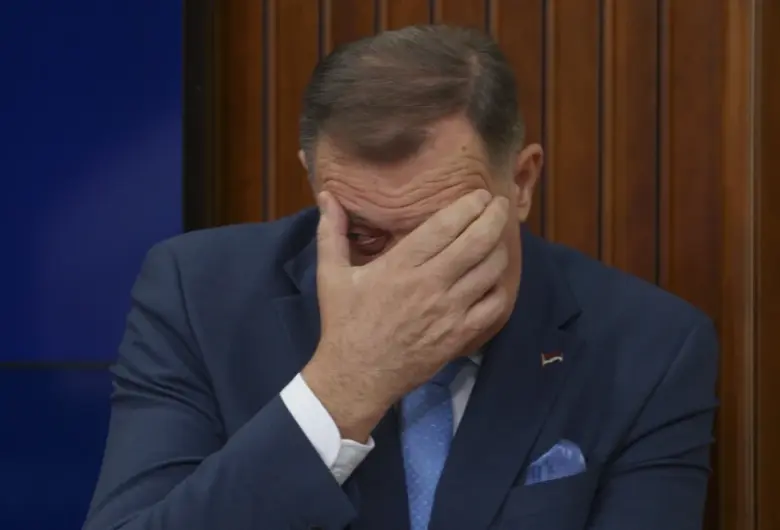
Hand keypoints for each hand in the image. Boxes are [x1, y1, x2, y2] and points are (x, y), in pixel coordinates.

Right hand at [302, 189, 510, 440]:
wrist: (356, 376)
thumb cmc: (344, 323)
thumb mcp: (331, 275)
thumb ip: (331, 231)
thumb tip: (326, 194)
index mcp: (400, 265)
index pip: (446, 226)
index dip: (469, 206)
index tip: (480, 195)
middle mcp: (430, 284)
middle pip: (477, 242)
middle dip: (495, 217)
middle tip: (501, 205)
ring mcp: (449, 312)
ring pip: (490, 271)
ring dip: (500, 248)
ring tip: (499, 237)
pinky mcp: (459, 335)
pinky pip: (494, 306)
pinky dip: (501, 287)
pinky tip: (495, 277)